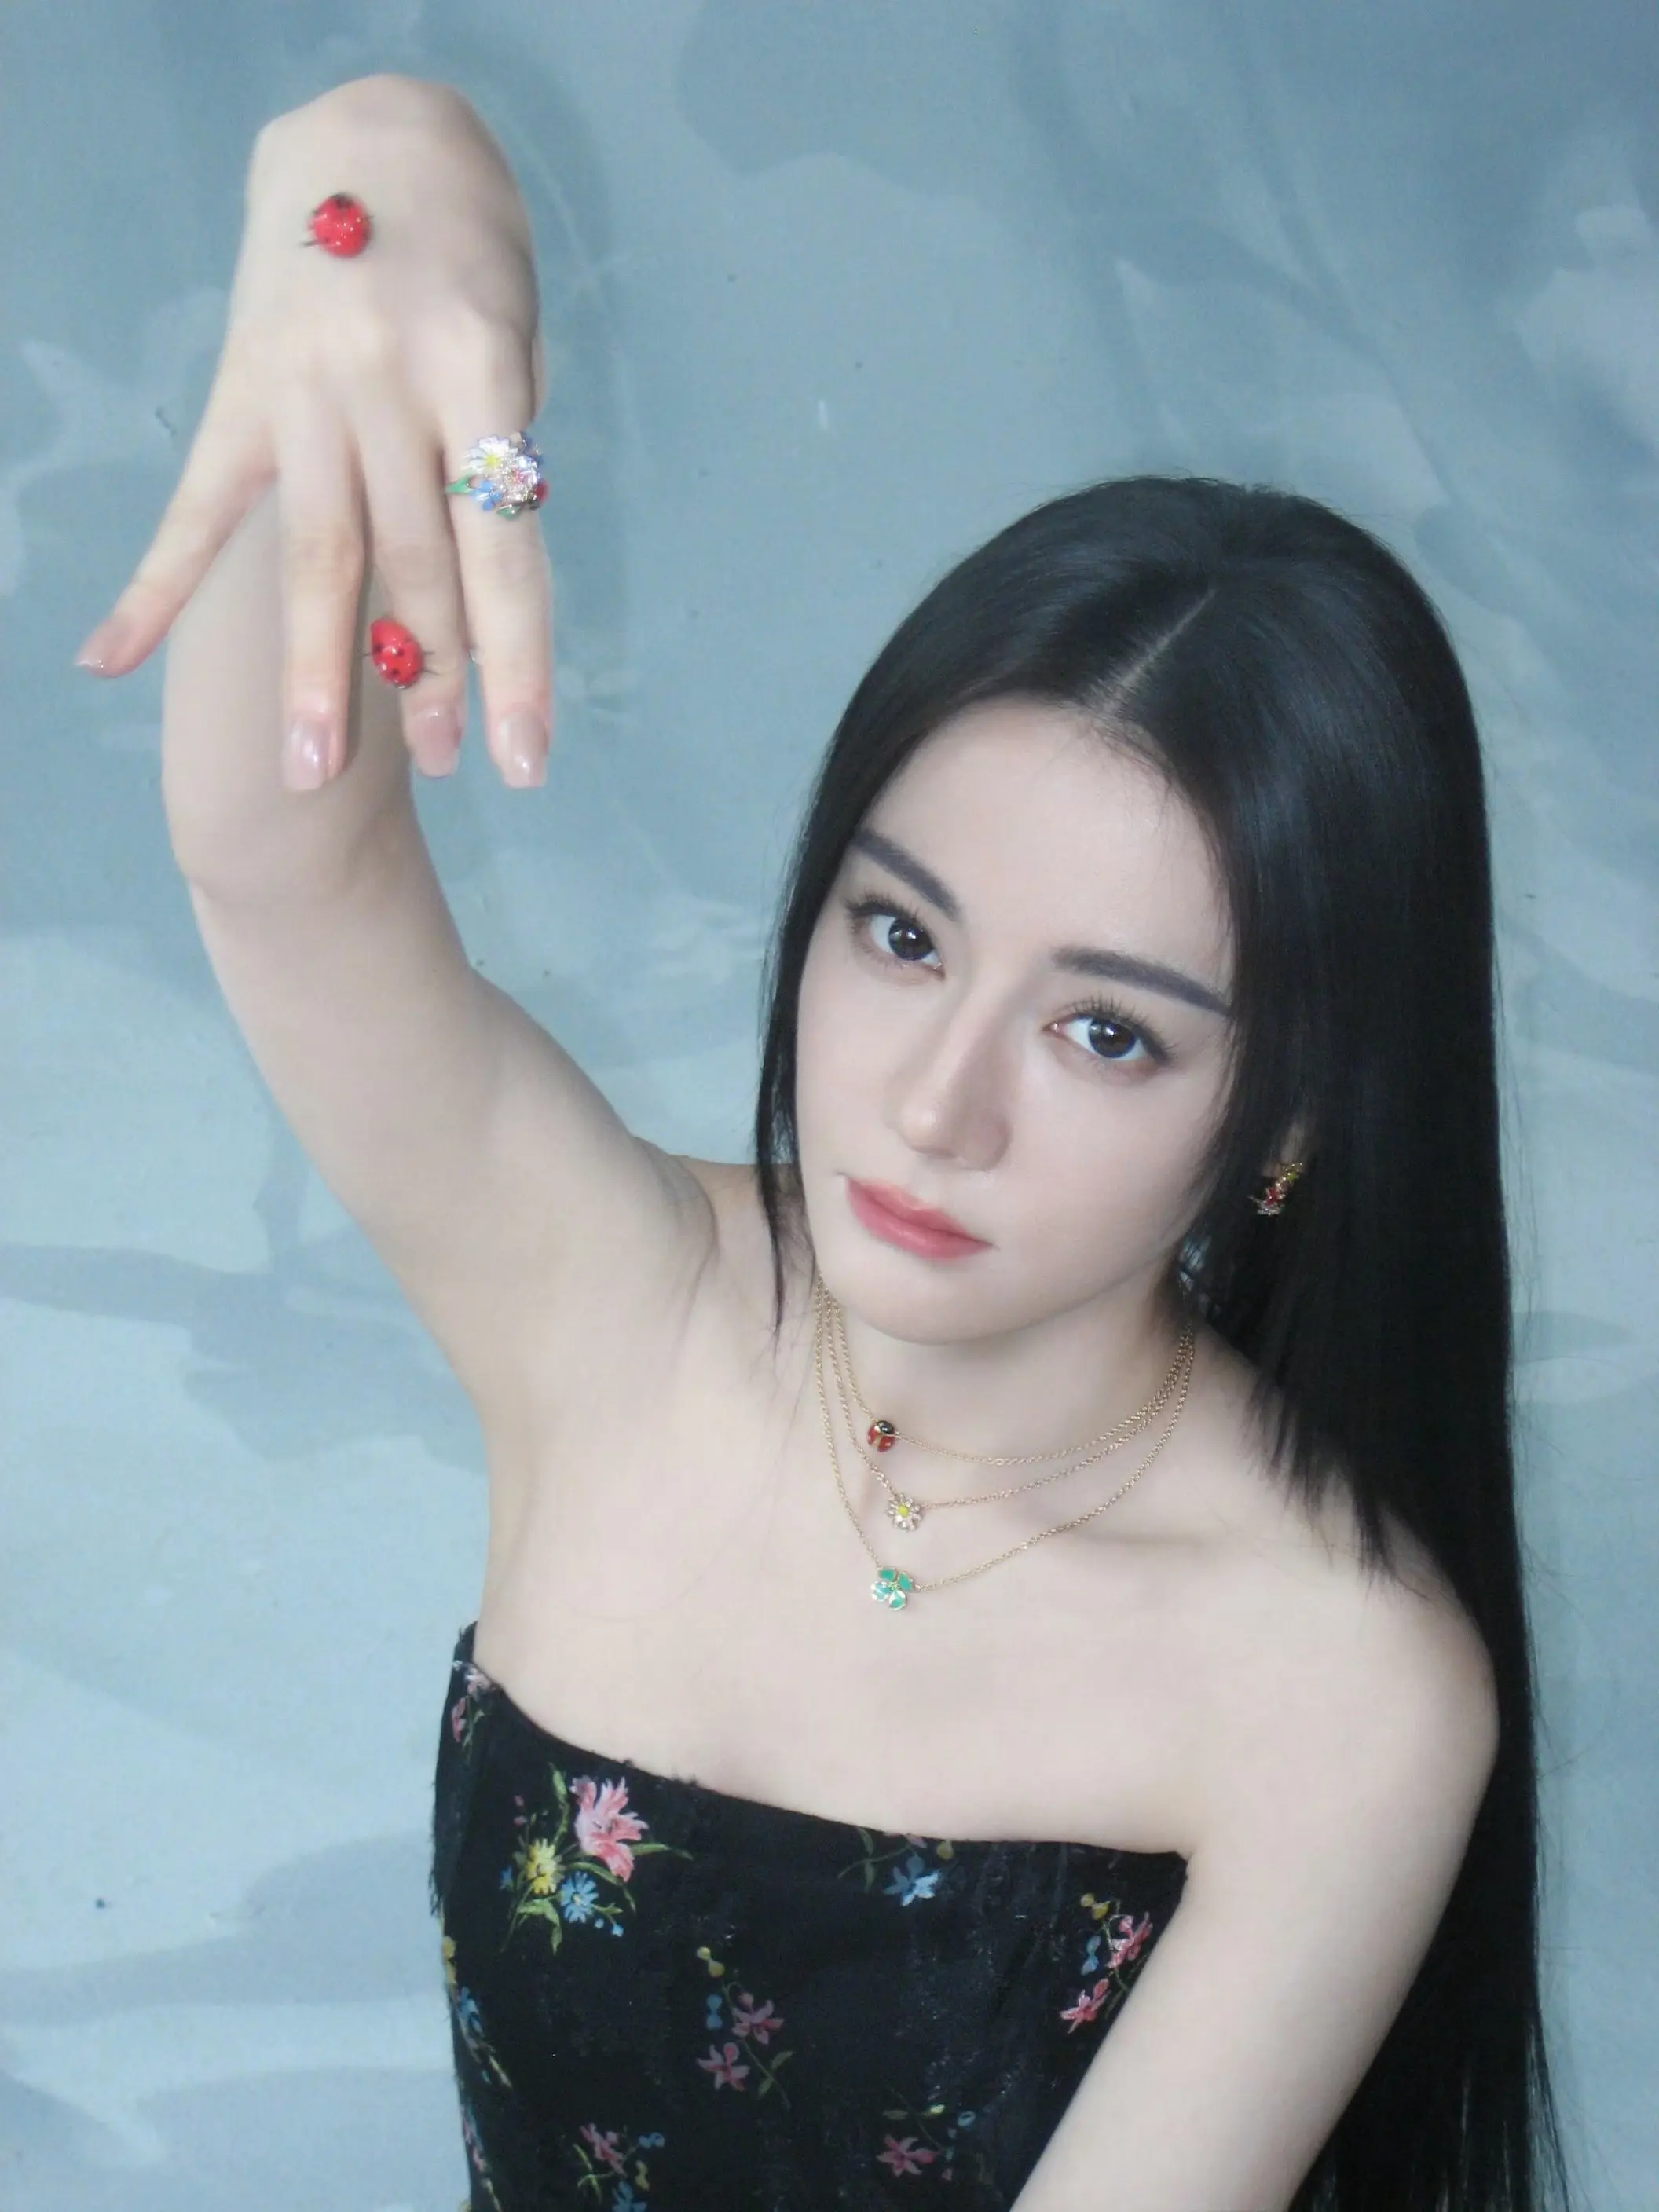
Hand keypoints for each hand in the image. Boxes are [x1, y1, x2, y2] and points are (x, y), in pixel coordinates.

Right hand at [77, 75, 553, 789]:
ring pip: (316, 554)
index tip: (528, 762)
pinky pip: (199, 508)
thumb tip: (477, 595)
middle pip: (413, 564)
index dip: (517, 664)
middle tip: (455, 774)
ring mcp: (304, 391)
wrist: (374, 133)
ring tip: (311, 769)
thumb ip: (490, 464)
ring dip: (317, 670)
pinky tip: (108, 659)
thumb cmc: (471, 256)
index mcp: (477, 369)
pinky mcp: (241, 395)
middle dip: (433, 682)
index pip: (501, 549)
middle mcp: (386, 382)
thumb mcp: (513, 347)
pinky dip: (154, 586)